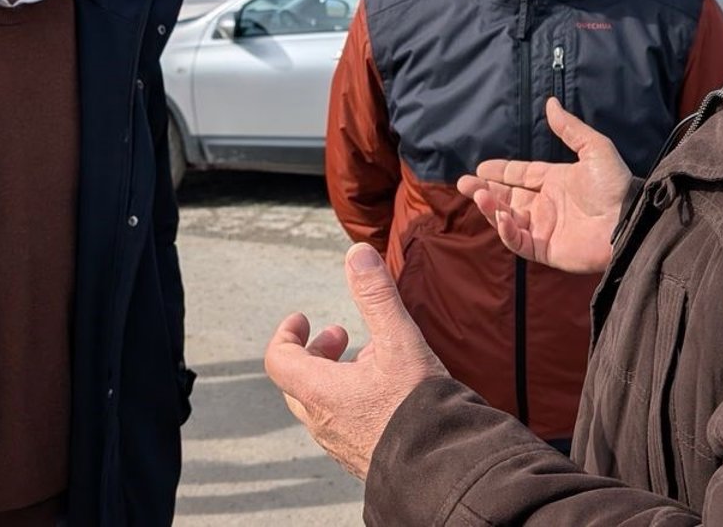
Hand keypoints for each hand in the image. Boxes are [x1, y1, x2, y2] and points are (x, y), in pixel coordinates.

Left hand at [263, 243, 447, 478]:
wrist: (443, 468)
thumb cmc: (417, 408)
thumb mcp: (399, 342)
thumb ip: (377, 297)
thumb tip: (357, 254)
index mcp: (321, 392)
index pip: (279, 360)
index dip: (286, 334)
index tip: (303, 319)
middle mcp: (323, 422)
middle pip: (299, 382)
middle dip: (316, 353)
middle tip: (343, 336)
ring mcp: (341, 445)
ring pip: (323, 405)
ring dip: (337, 376)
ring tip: (373, 361)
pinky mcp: (362, 459)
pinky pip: (345, 425)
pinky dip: (353, 400)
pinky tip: (389, 393)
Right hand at [456, 97, 634, 273]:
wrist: (630, 219)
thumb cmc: (615, 185)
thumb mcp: (594, 148)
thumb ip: (569, 128)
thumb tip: (550, 103)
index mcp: (555, 181)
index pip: (520, 175)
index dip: (500, 172)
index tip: (479, 168)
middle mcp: (546, 205)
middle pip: (507, 197)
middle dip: (483, 191)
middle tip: (463, 184)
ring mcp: (544, 228)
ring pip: (507, 219)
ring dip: (490, 208)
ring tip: (479, 196)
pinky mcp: (546, 249)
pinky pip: (518, 242)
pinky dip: (506, 231)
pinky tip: (501, 216)